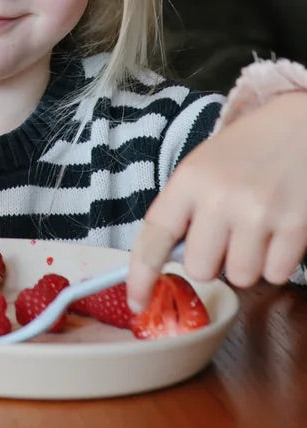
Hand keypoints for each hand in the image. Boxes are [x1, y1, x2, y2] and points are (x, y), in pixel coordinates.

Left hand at [126, 90, 306, 310]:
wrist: (299, 125)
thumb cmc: (244, 150)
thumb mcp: (201, 167)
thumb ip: (184, 208)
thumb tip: (168, 259)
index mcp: (188, 180)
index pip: (154, 235)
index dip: (141, 274)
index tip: (137, 302)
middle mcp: (219, 198)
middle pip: (201, 268)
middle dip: (211, 261)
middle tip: (224, 235)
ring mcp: (259, 213)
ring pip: (240, 277)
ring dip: (245, 264)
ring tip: (253, 231)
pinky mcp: (296, 226)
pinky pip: (276, 274)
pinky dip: (276, 263)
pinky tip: (276, 234)